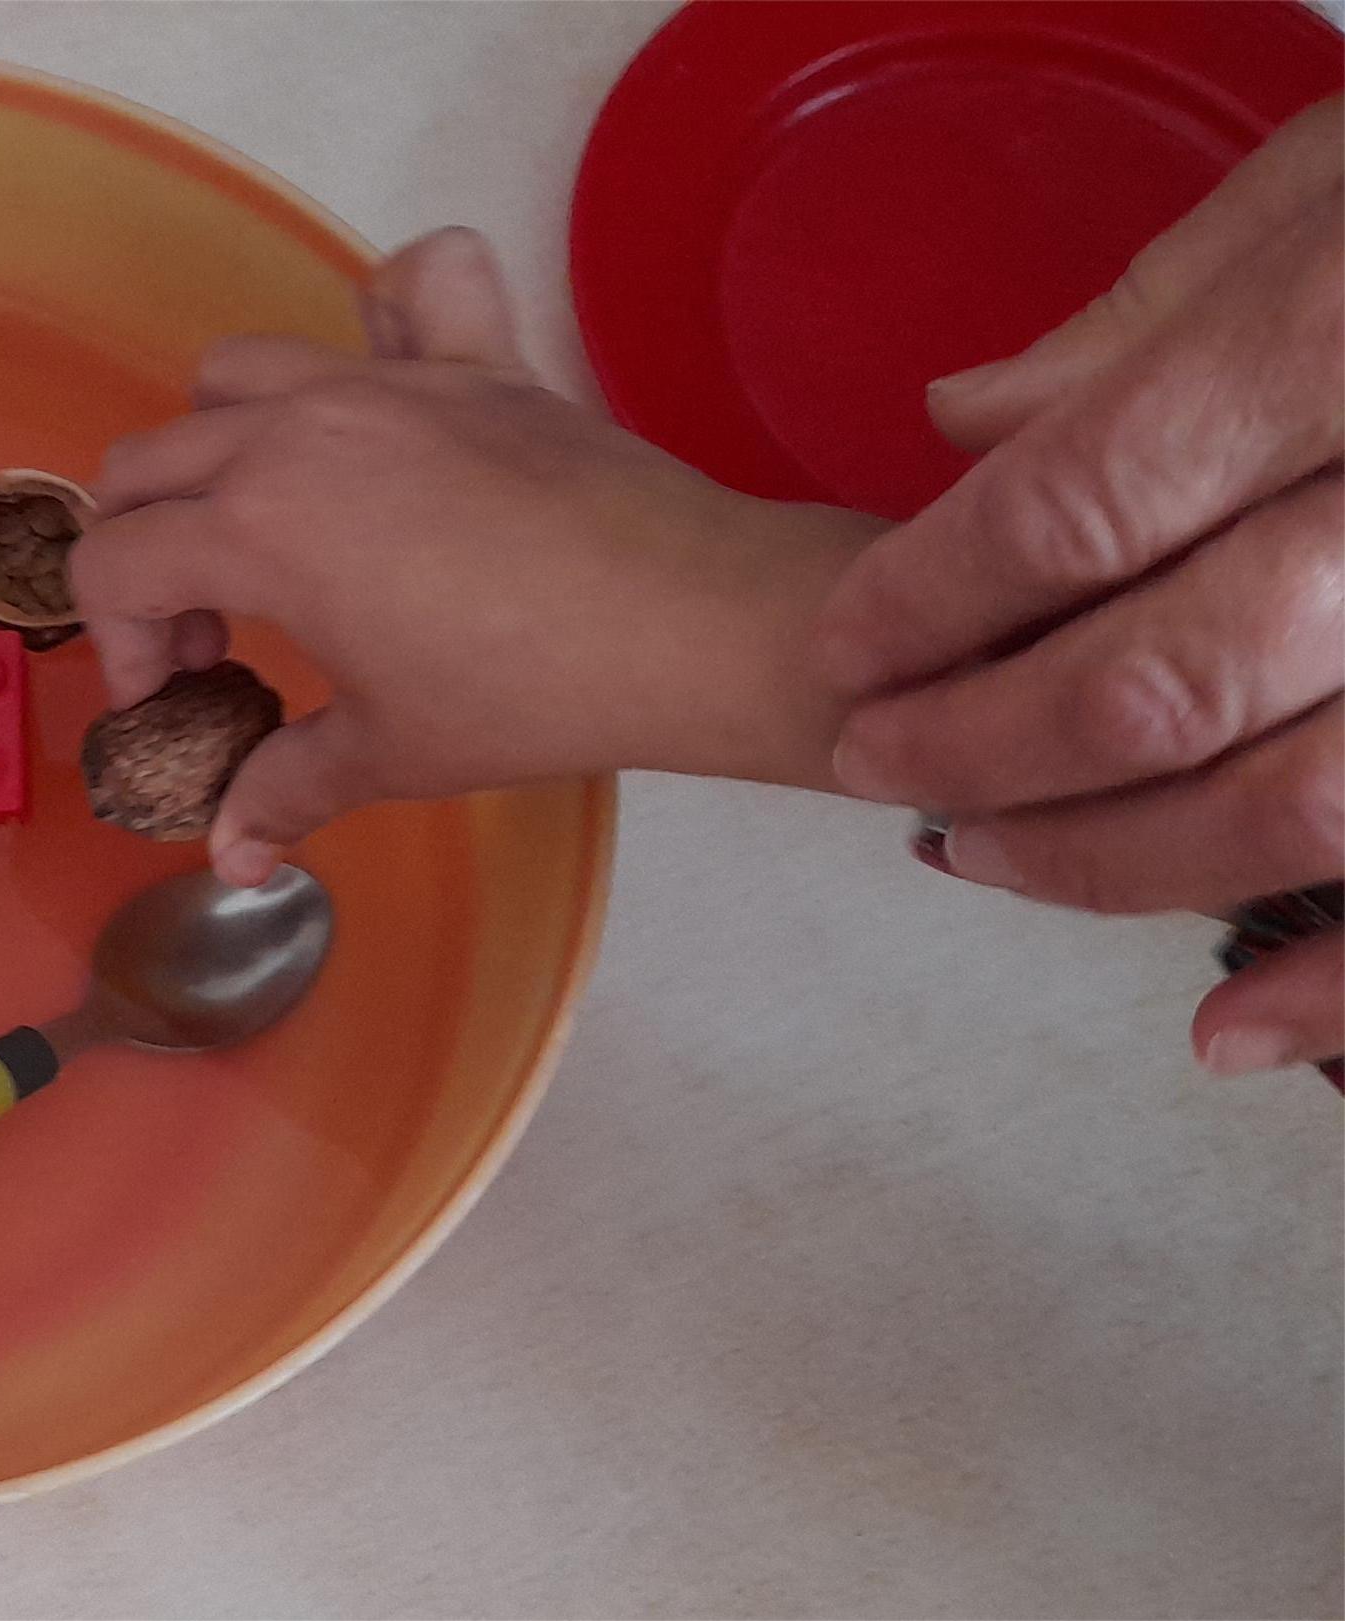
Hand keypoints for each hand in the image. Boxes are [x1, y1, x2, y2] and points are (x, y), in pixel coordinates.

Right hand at [72, 229, 880, 883]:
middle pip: (148, 462)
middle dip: (150, 553)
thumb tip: (228, 858)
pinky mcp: (476, 360)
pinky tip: (390, 376)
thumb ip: (284, 791)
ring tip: (272, 518)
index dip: (120, 645)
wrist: (686, 624)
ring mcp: (386, 380)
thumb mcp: (390, 754)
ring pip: (237, 371)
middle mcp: (297, 429)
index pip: (111, 564)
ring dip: (219, 442)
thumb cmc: (526, 695)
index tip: (175, 697)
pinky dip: (388, 306)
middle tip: (217, 635)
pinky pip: (415, 281)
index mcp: (257, 527)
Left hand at [812, 96, 1343, 1072]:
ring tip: (972, 855)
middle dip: (981, 741)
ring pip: (1294, 811)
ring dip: (1105, 862)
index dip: (934, 596)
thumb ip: (1173, 301)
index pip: (1087, 505)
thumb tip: (965, 417)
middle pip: (1165, 678)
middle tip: (874, 756)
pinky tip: (1221, 1035)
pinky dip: (1338, 992)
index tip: (848, 645)